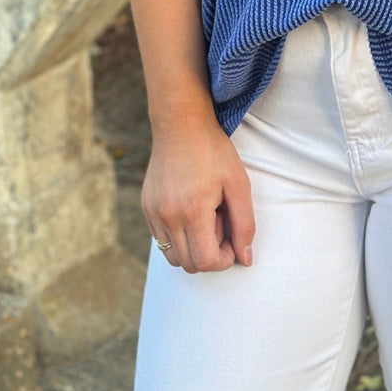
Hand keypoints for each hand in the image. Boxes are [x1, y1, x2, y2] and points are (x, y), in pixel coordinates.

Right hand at [142, 101, 255, 272]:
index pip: (205, 262)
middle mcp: (168, 216)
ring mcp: (153, 213)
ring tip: (204, 218)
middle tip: (219, 223)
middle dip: (209, 254)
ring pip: (173, 256)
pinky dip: (178, 237)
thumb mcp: (238, 184)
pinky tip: (190, 211)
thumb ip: (245, 225)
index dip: (223, 259)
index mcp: (193, 211)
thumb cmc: (214, 152)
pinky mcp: (146, 208)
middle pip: (189, 264)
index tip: (232, 239)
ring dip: (192, 248)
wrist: (180, 125)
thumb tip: (245, 259)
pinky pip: (161, 240)